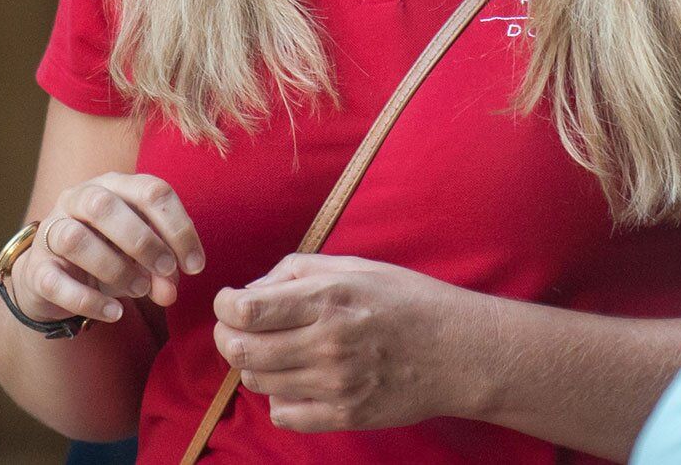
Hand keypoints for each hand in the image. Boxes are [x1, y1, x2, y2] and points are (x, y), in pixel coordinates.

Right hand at [9, 173, 205, 327]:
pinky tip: (114, 313)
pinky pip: (54, 281)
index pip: (151, 190)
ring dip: (115, 267)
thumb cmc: (110, 255)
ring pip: (75, 238)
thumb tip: (170, 291)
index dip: (178, 227)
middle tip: (166, 272)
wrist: (55, 278)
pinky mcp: (34, 268)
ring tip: (140, 290)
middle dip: (144, 241)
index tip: (195, 265)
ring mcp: (50, 231)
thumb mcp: (143, 257)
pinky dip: (88, 300)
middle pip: (105, 205)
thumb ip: (161, 270)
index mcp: (115, 184)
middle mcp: (79, 198)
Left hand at [212, 254, 490, 433]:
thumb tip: (254, 289)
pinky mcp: (343, 414)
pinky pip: (284, 414)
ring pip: (259, 382)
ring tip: (272, 350)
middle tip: (234, 328)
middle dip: (227, 337)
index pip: (248, 309)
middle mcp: (327, 341)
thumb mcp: (357, 266)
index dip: (225, 306)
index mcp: (329, 297)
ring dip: (253, 365)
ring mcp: (334, 383)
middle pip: (243, 351)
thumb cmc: (406, 298)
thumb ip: (301, 270)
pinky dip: (278, 398)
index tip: (228, 302)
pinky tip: (294, 379)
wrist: (455, 349)